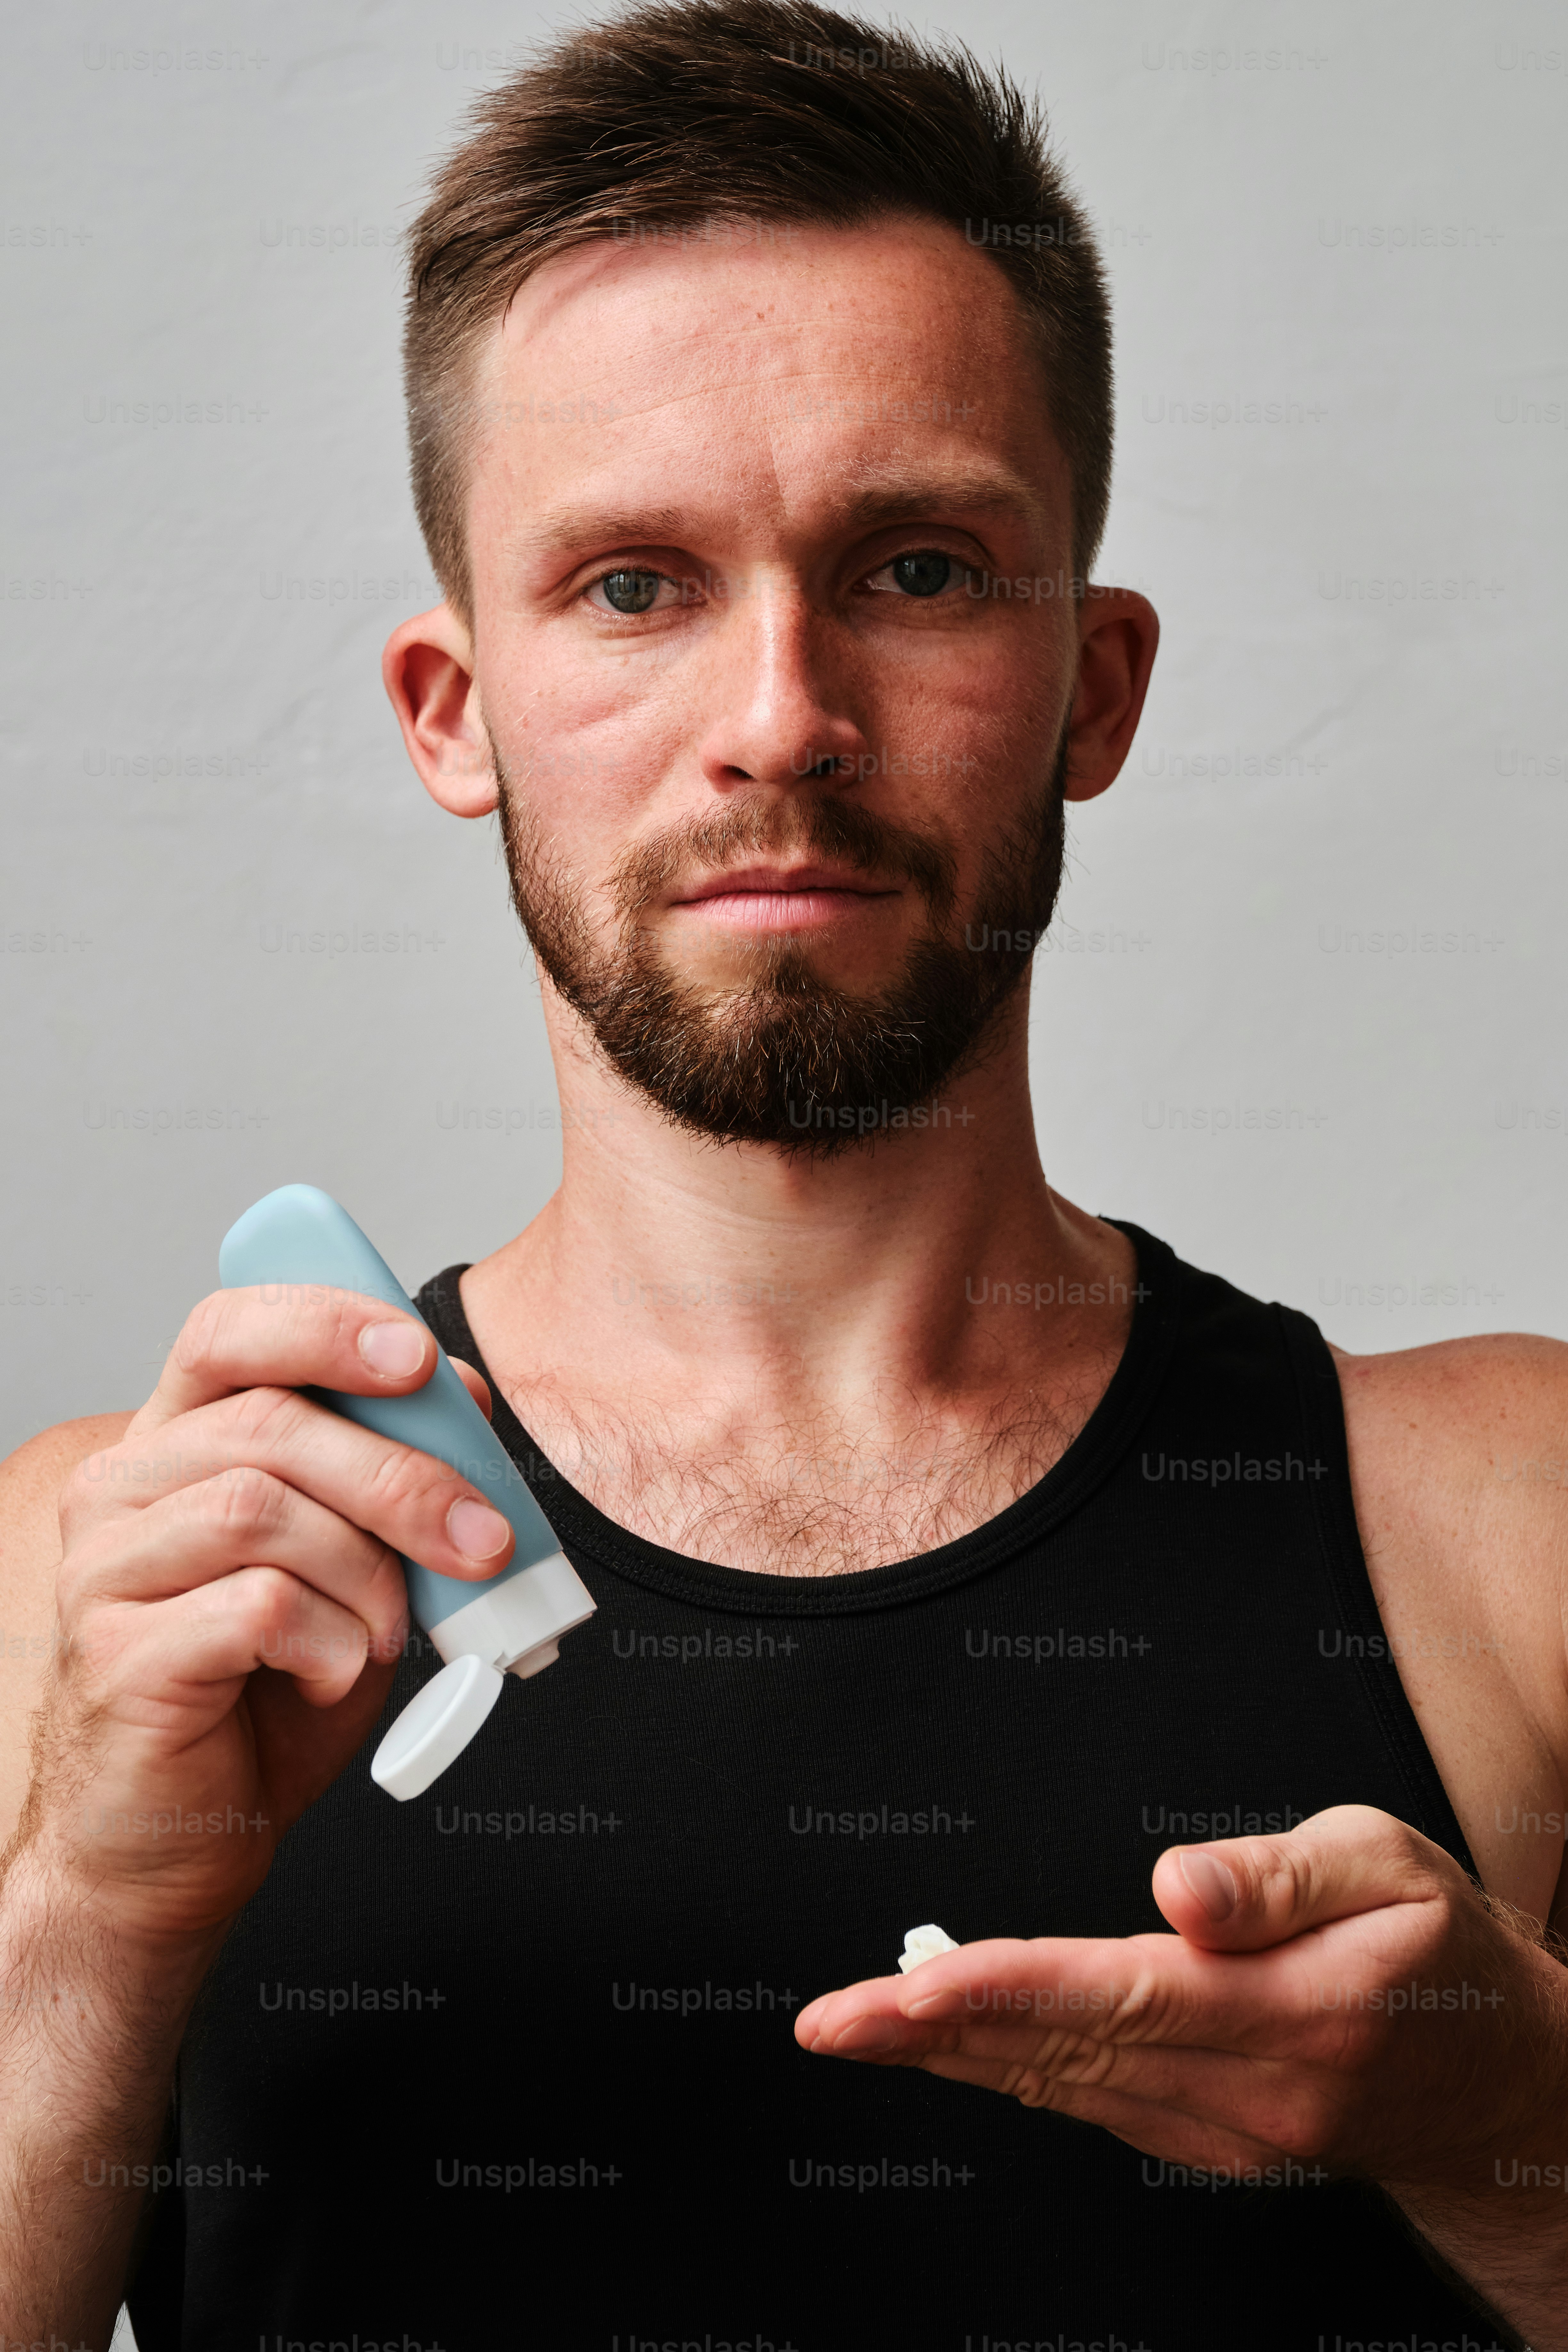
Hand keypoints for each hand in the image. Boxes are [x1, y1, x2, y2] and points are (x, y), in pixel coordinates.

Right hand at [16, 1285, 513, 1945]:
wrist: (183, 1829)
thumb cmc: (265, 1688)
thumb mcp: (347, 1561)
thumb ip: (384, 1475)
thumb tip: (462, 1398)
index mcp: (173, 1444)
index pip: (226, 1331)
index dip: (323, 1323)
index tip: (416, 1355)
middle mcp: (120, 1488)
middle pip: (271, 1424)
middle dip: (401, 1477)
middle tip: (481, 1538)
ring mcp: (103, 1570)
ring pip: (262, 1512)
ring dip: (366, 1573)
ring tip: (387, 1631)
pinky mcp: (117, 1654)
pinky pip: (254, 1607)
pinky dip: (329, 1642)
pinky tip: (333, 1674)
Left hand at [797, 1804, 1567, 2213]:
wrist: (1506, 2084)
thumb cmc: (1443, 1951)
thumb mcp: (1389, 1868)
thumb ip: (1279, 1879)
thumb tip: (1179, 1888)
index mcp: (1285, 2014)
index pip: (1113, 1998)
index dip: (1004, 1990)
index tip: (911, 1987)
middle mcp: (1243, 2090)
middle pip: (1060, 2054)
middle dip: (929, 2037)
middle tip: (825, 2022)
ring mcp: (1223, 2128)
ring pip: (1060, 2086)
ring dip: (951, 2060)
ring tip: (855, 2029)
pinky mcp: (1211, 2136)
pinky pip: (1090, 2102)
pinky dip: (1011, 2074)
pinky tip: (952, 2051)